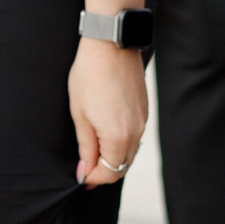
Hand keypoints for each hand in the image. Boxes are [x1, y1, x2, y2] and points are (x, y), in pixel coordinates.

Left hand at [70, 38, 148, 188]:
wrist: (110, 45)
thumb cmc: (89, 77)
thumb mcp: (80, 114)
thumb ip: (86, 147)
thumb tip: (85, 171)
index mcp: (118, 137)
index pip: (109, 172)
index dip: (93, 178)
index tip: (80, 176)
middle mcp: (136, 133)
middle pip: (122, 166)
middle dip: (104, 171)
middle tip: (84, 168)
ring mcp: (143, 121)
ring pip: (130, 152)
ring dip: (113, 157)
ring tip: (93, 151)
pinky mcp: (144, 109)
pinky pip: (135, 136)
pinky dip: (122, 143)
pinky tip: (107, 134)